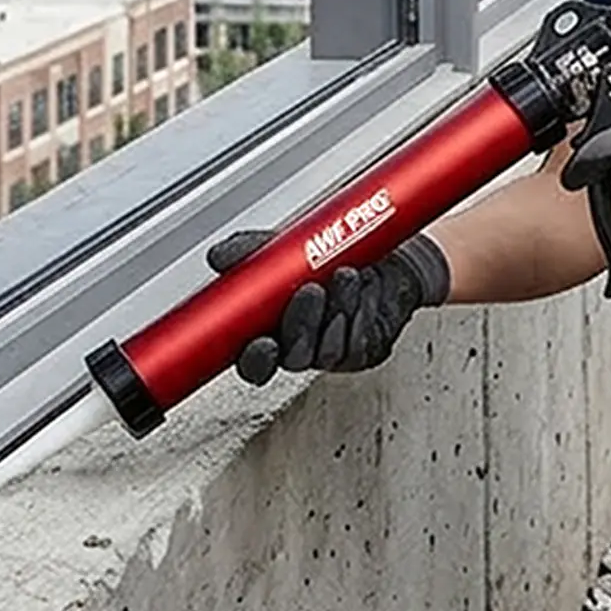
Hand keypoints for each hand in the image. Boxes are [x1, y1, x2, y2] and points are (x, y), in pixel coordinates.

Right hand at [205, 229, 452, 384]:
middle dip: (299, 326)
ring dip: (333, 311)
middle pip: (292, 357)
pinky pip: (357, 341)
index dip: (255, 359)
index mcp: (275, 331)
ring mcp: (334, 348)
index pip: (255, 362)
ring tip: (343, 276)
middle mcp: (303, 345)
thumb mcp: (288, 248)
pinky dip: (357, 314)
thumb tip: (219, 255)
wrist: (391, 255)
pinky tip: (360, 290)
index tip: (260, 343)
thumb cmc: (335, 258)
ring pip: (326, 348)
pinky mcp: (365, 347)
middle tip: (310, 291)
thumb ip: (251, 254)